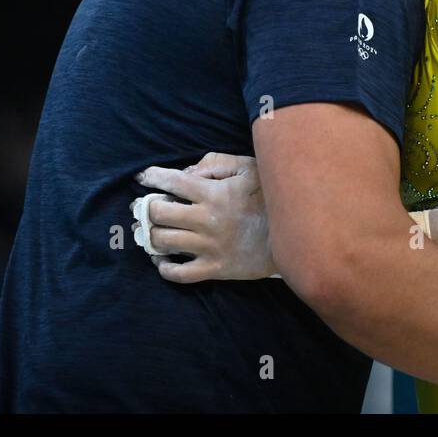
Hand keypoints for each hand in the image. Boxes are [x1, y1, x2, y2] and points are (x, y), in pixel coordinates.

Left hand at [133, 152, 274, 282]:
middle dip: (147, 207)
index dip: (152, 177)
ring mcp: (209, 247)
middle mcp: (206, 220)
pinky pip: (179, 273)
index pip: (172, 181)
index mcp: (213, 193)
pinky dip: (163, 267)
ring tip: (148, 230)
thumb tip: (189, 171)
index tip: (143, 177)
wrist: (294, 237)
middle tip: (145, 206)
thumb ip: (217, 163)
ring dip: (150, 235)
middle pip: (159, 213)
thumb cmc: (270, 198)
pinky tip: (160, 259)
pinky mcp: (215, 269)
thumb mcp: (250, 169)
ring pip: (163, 242)